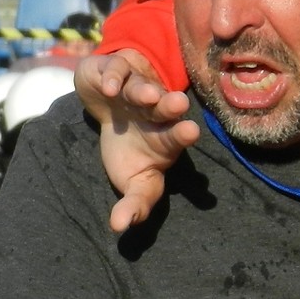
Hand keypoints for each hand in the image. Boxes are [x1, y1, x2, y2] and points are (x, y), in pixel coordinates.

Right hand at [73, 48, 201, 230]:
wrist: (107, 104)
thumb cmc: (126, 148)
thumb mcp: (131, 180)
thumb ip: (134, 203)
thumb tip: (119, 227)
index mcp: (166, 138)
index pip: (177, 137)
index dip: (183, 135)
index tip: (191, 132)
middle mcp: (156, 112)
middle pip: (167, 109)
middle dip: (172, 107)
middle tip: (179, 105)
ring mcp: (137, 90)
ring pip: (144, 87)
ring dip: (146, 91)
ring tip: (148, 96)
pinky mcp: (116, 72)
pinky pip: (117, 71)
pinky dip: (115, 78)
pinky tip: (112, 88)